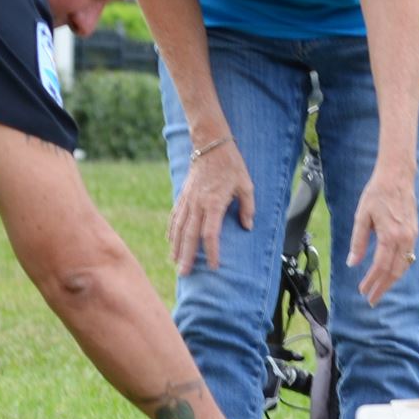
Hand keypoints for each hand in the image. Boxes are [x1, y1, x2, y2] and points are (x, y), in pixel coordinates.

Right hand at [170, 137, 252, 274]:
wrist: (210, 145)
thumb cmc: (231, 165)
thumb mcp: (246, 184)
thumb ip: (247, 207)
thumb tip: (247, 226)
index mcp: (214, 203)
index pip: (211, 233)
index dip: (212, 251)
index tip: (213, 266)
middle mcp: (197, 203)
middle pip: (190, 235)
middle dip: (187, 256)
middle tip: (184, 273)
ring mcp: (187, 200)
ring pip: (179, 228)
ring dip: (176, 247)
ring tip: (175, 262)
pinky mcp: (183, 195)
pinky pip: (175, 216)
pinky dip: (172, 230)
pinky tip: (170, 242)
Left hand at [347, 162, 418, 304]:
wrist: (397, 177)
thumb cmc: (376, 194)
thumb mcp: (362, 217)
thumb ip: (358, 242)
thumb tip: (352, 263)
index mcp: (390, 235)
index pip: (380, 266)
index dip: (371, 281)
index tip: (363, 292)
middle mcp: (405, 238)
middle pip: (394, 271)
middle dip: (383, 287)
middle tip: (372, 300)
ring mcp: (412, 236)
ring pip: (403, 266)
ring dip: (392, 280)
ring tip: (380, 289)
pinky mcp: (414, 232)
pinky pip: (408, 257)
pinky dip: (399, 268)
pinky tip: (390, 273)